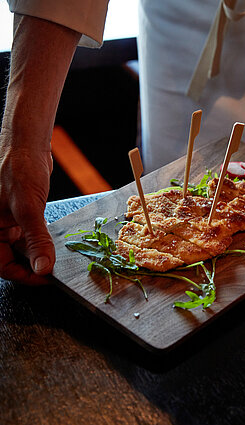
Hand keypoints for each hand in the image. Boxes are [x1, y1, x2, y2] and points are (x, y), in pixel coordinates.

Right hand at [0, 144, 54, 283]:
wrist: (26, 146)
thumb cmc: (19, 170)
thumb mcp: (28, 208)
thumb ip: (36, 240)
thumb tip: (43, 268)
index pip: (2, 266)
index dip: (24, 275)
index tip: (46, 278)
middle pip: (12, 260)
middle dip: (33, 266)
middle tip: (54, 271)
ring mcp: (6, 222)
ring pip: (23, 249)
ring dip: (40, 254)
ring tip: (58, 259)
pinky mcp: (19, 216)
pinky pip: (29, 235)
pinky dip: (41, 241)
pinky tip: (56, 244)